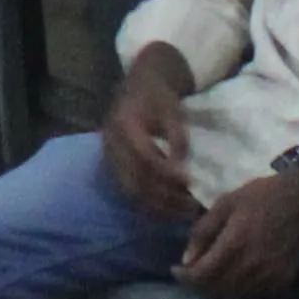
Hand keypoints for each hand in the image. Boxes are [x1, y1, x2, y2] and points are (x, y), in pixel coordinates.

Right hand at [97, 64, 200, 220]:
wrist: (136, 87)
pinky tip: (168, 208)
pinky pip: (128, 191)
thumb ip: (177, 139)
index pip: (144, 156)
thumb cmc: (157, 98)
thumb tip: (181, 169)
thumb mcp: (173, 112)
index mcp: (123, 124)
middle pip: (135, 179)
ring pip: (131, 190)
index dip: (167, 172)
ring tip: (182, 211)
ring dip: (157, 205)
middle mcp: (110, 144)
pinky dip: (148, 203)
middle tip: (190, 204)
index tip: (189, 181)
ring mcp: (108, 158)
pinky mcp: (112, 168)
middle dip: (164, 195)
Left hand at [176, 167, 298, 298]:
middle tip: (190, 274)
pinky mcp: (283, 281)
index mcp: (235, 244)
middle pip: (216, 289)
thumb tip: (187, 260)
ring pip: (234, 296)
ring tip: (208, 278)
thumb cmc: (263, 196)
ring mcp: (270, 276)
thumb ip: (203, 231)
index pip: (202, 274)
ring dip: (217, 290)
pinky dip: (238, 291)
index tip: (176, 270)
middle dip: (198, 285)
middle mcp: (252, 266)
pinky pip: (254, 295)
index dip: (185, 277)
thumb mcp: (226, 203)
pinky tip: (232, 279)